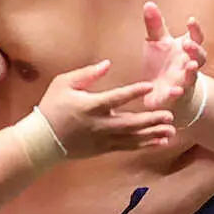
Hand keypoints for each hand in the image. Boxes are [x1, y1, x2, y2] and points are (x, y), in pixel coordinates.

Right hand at [36, 60, 175, 156]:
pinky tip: (159, 142)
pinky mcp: (103, 149)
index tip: (150, 86)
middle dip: (151, 120)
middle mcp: (99, 124)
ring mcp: (102, 139)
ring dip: (153, 134)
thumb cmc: (52, 107)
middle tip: (170, 116)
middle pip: (131, 122)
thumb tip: (108, 64)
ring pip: (132, 138)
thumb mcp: (63, 84)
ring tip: (171, 132)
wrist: (42, 140)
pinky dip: (144, 145)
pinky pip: (128, 147)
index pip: (116, 98)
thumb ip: (87, 73)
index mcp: (90, 106)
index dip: (134, 92)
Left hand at [141, 1, 205, 108]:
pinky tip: (174, 91)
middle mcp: (188, 65)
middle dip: (195, 50)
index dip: (195, 29)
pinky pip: (176, 95)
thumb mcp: (157, 42)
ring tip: (191, 66)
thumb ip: (155, 25)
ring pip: (192, 77)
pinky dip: (176, 94)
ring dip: (192, 72)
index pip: (196, 37)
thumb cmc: (163, 61)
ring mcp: (183, 81)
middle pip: (199, 57)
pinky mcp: (173, 96)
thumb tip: (148, 3)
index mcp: (186, 50)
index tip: (190, 20)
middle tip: (188, 43)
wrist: (165, 90)